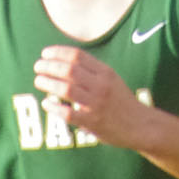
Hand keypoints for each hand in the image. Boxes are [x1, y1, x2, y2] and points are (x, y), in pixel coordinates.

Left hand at [32, 47, 149, 149]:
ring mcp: (97, 104)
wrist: (140, 125)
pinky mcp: (93, 122)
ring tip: (38, 81)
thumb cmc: (121, 100)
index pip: (77, 55)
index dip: (58, 52)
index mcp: (105, 72)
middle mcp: (101, 85)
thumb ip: (91, 70)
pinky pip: (68, 113)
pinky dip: (54, 107)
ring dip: (48, 83)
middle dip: (49, 66)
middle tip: (37, 66)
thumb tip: (63, 60)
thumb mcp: (111, 78)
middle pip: (69, 70)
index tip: (45, 53)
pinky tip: (46, 103)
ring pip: (66, 89)